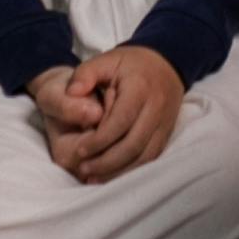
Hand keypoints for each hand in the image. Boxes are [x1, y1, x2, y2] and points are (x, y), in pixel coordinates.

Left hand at [30, 44, 184, 181]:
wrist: (166, 63)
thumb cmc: (130, 64)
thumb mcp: (105, 60)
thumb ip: (85, 74)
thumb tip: (72, 93)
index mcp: (140, 88)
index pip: (121, 121)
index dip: (99, 140)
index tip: (79, 150)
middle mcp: (156, 108)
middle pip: (134, 144)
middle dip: (107, 162)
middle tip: (83, 169)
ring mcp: (165, 123)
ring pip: (144, 157)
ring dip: (119, 171)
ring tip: (93, 178)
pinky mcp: (166, 134)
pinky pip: (151, 158)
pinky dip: (131, 170)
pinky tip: (112, 176)